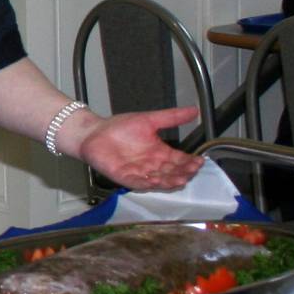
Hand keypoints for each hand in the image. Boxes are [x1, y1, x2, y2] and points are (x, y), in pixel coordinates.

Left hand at [69, 105, 203, 190]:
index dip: (190, 162)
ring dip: (169, 181)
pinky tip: (155, 181)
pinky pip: (137, 182)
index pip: (180, 160)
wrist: (94, 132)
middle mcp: (151, 165)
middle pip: (172, 172)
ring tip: (179, 179)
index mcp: (160, 152)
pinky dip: (146, 183)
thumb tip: (195, 110)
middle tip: (192, 171)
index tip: (199, 161)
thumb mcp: (149, 120)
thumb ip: (171, 117)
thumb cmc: (119, 127)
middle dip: (183, 173)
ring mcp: (138, 172)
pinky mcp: (123, 176)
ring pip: (158, 180)